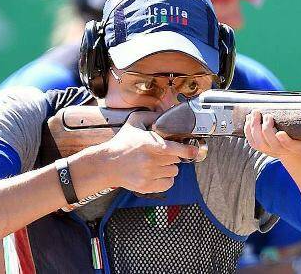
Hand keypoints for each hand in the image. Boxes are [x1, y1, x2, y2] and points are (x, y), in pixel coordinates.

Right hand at [69, 111, 197, 193]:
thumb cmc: (122, 143)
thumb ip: (151, 117)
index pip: (177, 149)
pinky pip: (168, 184)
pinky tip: (157, 173)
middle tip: (162, 153)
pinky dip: (166, 179)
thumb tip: (167, 113)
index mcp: (150, 144)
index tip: (193, 151)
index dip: (188, 150)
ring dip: (169, 167)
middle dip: (172, 156)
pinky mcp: (147, 186)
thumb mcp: (134, 123)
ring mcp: (149, 174)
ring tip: (157, 163)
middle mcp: (151, 160)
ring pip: (174, 172)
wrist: (107, 164)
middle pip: (176, 160)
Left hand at [244, 110, 300, 159]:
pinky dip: (248, 130)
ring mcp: (270, 151)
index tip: (280, 133)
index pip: (290, 145)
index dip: (284, 141)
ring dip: (255, 127)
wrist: (293, 147)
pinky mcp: (261, 148)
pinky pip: (252, 142)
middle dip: (267, 129)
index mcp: (297, 147)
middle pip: (272, 143)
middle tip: (268, 116)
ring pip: (259, 143)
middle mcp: (283, 151)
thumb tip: (300, 101)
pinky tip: (249, 119)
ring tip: (255, 113)